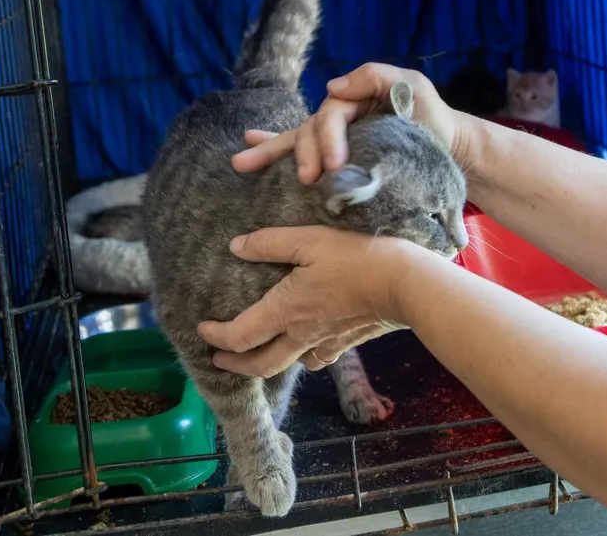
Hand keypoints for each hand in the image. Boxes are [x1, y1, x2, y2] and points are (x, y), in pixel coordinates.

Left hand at [197, 225, 428, 377]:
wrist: (404, 284)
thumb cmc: (355, 259)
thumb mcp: (309, 241)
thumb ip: (270, 243)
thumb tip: (237, 246)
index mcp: (284, 311)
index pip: (239, 336)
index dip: (216, 336)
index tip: (203, 330)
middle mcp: (300, 334)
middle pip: (259, 364)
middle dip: (235, 364)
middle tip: (220, 358)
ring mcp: (325, 342)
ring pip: (289, 363)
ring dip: (269, 361)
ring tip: (262, 349)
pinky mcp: (348, 343)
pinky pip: (318, 358)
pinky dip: (304, 356)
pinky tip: (308, 346)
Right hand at [232, 63, 464, 183]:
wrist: (449, 147)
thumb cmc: (433, 117)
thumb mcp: (412, 87)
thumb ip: (376, 77)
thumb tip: (333, 87)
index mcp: (353, 99)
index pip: (331, 115)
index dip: (328, 139)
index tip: (336, 165)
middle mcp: (340, 117)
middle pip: (310, 130)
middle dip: (304, 153)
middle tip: (308, 178)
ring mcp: (336, 137)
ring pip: (296, 140)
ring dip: (270, 151)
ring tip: (243, 163)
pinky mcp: (339, 158)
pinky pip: (302, 150)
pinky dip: (273, 147)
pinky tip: (249, 153)